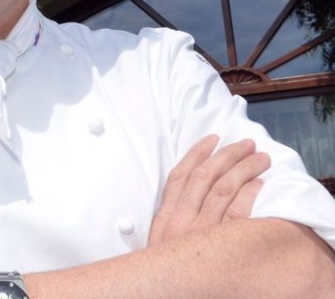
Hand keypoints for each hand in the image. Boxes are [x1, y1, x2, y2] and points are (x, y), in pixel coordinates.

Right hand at [149, 134, 269, 245]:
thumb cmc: (170, 281)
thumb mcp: (160, 248)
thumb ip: (170, 225)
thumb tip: (186, 202)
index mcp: (165, 219)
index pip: (180, 177)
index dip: (196, 154)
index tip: (212, 139)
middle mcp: (182, 220)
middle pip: (205, 177)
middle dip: (227, 155)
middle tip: (246, 143)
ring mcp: (203, 232)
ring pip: (224, 189)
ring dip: (244, 169)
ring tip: (261, 158)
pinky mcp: (224, 246)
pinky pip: (238, 212)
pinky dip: (249, 194)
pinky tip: (260, 184)